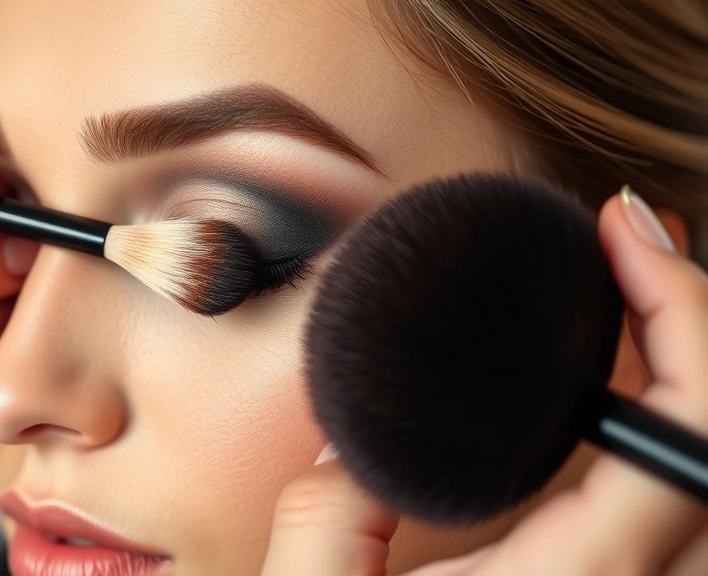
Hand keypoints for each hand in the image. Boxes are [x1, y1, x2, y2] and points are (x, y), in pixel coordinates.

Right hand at [261, 188, 707, 575]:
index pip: (687, 437)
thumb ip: (333, 518)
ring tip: (632, 307)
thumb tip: (361, 440)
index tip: (620, 228)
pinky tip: (615, 404)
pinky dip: (672, 439)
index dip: (682, 312)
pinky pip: (683, 522)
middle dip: (701, 325)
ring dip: (689, 381)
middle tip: (634, 251)